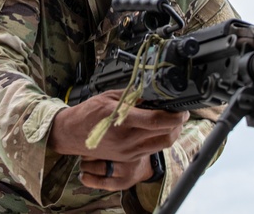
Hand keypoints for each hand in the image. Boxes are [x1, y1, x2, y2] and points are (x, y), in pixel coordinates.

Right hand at [48, 90, 184, 187]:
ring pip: (162, 145)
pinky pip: (151, 149)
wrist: (71, 134)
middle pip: (166, 136)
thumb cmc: (88, 113)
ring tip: (171, 121)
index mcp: (122, 120)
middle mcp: (127, 139)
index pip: (157, 121)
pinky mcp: (127, 158)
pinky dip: (159, 139)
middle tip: (180, 113)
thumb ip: (133, 96)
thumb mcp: (110, 97)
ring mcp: (128, 152)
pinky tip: (157, 129)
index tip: (182, 109)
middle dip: (178, 125)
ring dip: (172, 133)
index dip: (175, 116)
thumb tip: (153, 94)